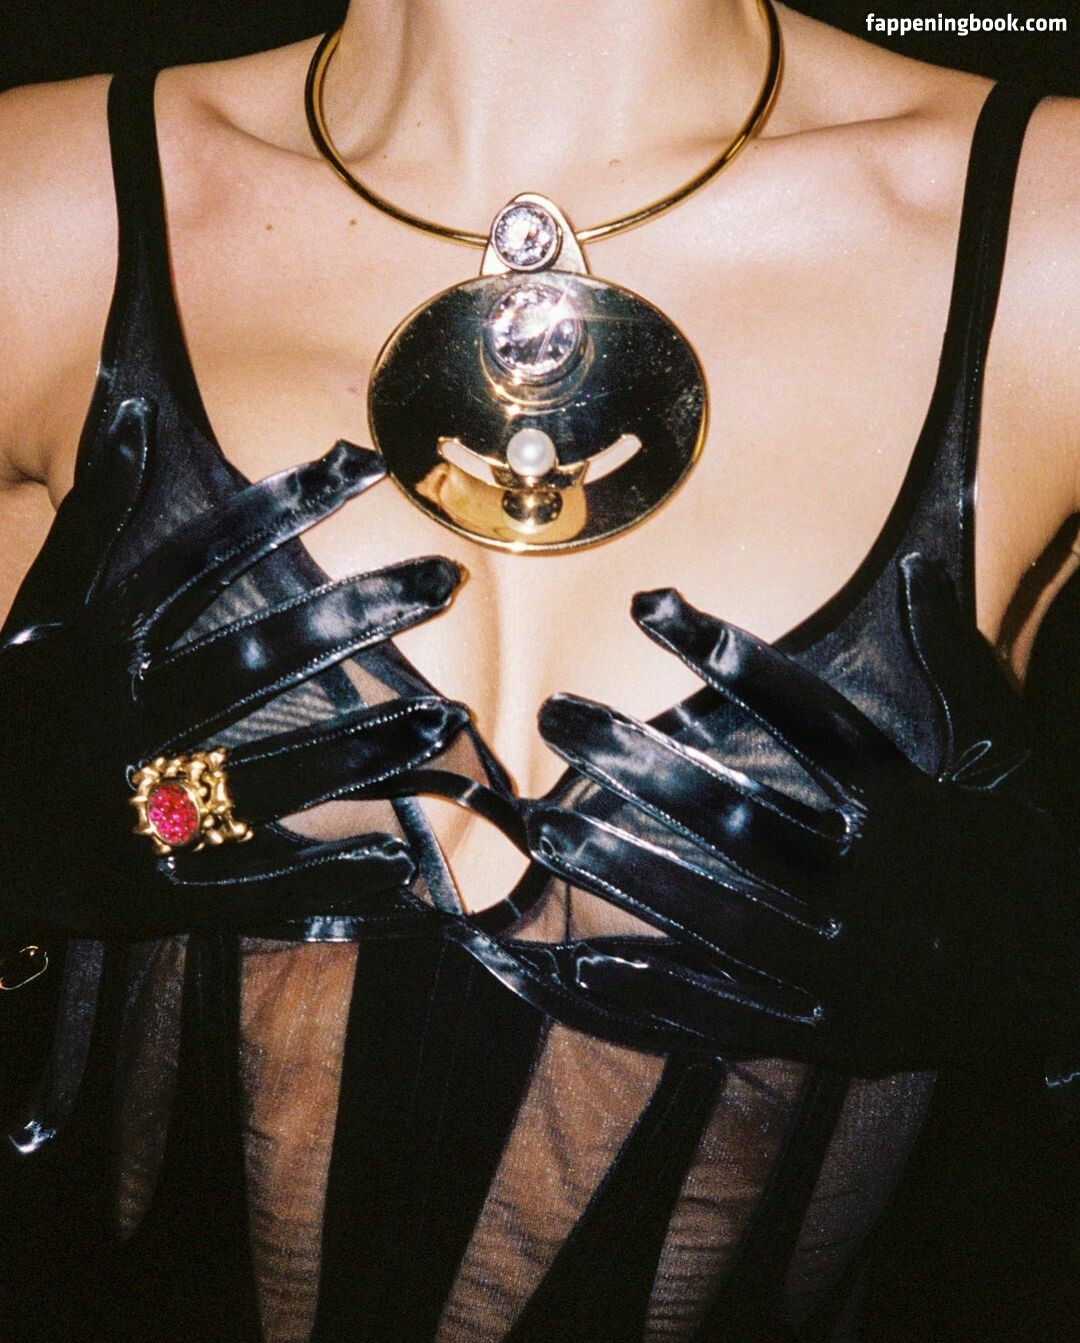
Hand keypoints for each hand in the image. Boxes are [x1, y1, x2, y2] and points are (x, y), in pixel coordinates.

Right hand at [0, 414, 466, 937]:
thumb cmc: (10, 717)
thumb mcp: (40, 613)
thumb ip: (91, 519)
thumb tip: (132, 411)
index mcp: (95, 652)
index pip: (198, 563)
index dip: (281, 508)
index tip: (364, 467)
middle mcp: (120, 725)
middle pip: (253, 660)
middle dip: (353, 618)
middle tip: (443, 581)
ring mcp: (133, 816)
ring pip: (269, 774)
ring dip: (364, 748)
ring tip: (448, 719)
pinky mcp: (146, 897)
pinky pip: (249, 887)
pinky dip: (321, 878)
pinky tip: (397, 861)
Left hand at [528, 554, 1078, 1087]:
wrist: (1067, 999)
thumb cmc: (1022, 867)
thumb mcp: (1004, 759)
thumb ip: (953, 665)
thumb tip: (918, 570)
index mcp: (910, 813)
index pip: (807, 716)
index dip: (727, 657)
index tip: (650, 606)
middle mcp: (873, 887)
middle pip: (740, 817)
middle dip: (640, 764)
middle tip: (557, 714)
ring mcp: (847, 970)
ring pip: (719, 913)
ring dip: (624, 869)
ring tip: (542, 827)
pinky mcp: (830, 1037)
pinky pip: (732, 1015)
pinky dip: (657, 987)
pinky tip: (582, 958)